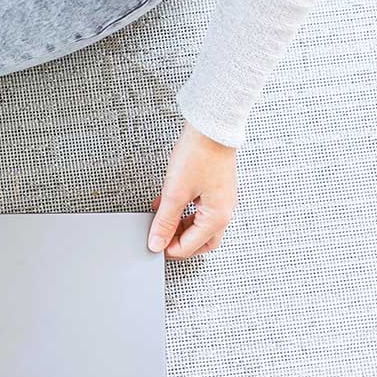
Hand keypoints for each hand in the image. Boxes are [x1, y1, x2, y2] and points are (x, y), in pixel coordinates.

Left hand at [147, 121, 236, 258]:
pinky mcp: (216, 188)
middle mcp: (224, 211)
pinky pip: (200, 209)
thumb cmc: (200, 154)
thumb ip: (165, 221)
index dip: (168, 249)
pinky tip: (169, 205)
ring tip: (162, 221)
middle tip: (160, 239)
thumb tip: (156, 242)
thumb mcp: (175, 192)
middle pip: (200, 241)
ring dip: (180, 227)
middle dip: (179, 243)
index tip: (152, 244)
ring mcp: (222, 199)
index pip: (190, 247)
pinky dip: (184, 212)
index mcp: (217, 217)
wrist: (212, 127)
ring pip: (200, 225)